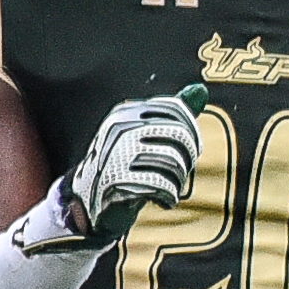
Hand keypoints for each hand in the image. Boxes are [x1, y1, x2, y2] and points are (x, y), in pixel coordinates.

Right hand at [66, 84, 206, 241]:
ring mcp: (117, 152)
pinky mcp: (117, 179)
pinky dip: (169, 195)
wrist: (88, 199)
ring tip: (173, 186)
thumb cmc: (122, 164)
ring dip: (179, 180)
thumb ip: (171, 114)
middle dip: (188, 157)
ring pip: (172, 161)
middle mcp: (120, 128)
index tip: (195, 150)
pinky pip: (160, 184)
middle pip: (178, 135)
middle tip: (184, 170)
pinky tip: (166, 199)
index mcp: (126, 113)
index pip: (174, 109)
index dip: (192, 131)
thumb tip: (200, 89)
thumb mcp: (143, 134)